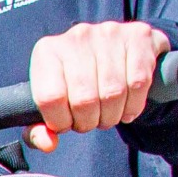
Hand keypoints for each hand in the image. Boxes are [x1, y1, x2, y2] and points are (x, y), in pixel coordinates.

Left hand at [26, 21, 173, 150]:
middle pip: (84, 99)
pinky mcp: (138, 36)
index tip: (66, 124)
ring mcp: (108, 33)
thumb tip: (48, 143)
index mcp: (47, 52)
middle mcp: (76, 37)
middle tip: (91, 121)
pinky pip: (138, 83)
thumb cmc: (77, 83)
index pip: (50, 98)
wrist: (119, 49)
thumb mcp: (52, 104)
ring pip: (113, 93)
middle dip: (88, 122)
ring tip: (108, 114)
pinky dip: (134, 105)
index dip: (60, 122)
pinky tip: (127, 106)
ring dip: (112, 116)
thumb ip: (40, 129)